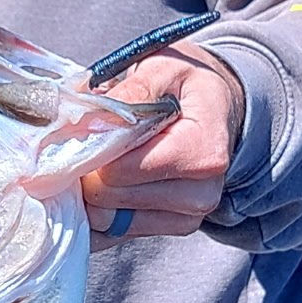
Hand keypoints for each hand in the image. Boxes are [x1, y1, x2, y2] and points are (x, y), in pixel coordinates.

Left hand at [83, 47, 245, 246]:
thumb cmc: (186, 85)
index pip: (121, 167)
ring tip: (102, 155)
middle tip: (89, 138)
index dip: (92, 146)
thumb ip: (128, 93)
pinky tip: (104, 179)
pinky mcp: (170, 229)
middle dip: (88, 166)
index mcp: (203, 150)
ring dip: (89, 188)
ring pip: (105, 218)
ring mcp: (187, 217)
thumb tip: (89, 125)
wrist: (216, 109)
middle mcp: (201, 193)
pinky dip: (96, 209)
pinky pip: (111, 234)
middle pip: (108, 196)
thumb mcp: (162, 68)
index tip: (84, 126)